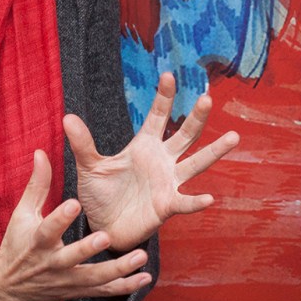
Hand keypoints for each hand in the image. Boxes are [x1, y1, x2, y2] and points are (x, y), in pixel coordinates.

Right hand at [0, 150, 151, 300]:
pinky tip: (144, 278)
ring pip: (94, 277)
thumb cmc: (17, 242)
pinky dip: (124, 286)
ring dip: (118, 269)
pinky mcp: (78, 290)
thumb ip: (37, 184)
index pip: (48, 229)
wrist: (10, 285)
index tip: (75, 203)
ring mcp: (67, 280)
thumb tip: (41, 153)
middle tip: (107, 236)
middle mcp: (53, 263)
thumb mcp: (23, 213)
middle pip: (73, 257)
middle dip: (89, 248)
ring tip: (139, 256)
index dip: (61, 218)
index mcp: (37, 241)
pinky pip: (104, 291)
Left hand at [65, 71, 238, 252]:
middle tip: (206, 97)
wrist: (102, 225)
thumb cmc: (99, 194)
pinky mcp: (167, 206)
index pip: (157, 117)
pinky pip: (185, 201)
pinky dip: (196, 201)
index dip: (163, 97)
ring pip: (196, 163)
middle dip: (195, 117)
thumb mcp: (89, 166)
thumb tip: (67, 116)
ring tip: (233, 137)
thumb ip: (82, 143)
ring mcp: (168, 182)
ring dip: (214, 151)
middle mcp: (162, 160)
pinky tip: (209, 198)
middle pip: (184, 135)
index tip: (168, 75)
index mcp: (143, 146)